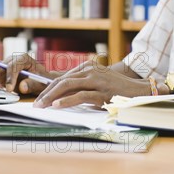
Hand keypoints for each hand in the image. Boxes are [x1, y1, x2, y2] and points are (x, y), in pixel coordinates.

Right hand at [0, 53, 54, 94]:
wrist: (40, 79)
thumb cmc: (41, 80)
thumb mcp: (40, 83)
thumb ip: (32, 84)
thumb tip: (22, 86)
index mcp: (24, 58)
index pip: (14, 66)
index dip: (10, 77)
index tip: (8, 89)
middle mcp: (12, 59)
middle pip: (0, 65)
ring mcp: (5, 64)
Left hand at [33, 61, 151, 108]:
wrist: (138, 91)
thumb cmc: (116, 89)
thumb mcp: (97, 83)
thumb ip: (81, 86)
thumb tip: (59, 97)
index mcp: (88, 67)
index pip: (62, 77)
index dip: (48, 88)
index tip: (38, 98)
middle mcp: (90, 70)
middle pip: (62, 80)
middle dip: (46, 92)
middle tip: (35, 104)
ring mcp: (96, 80)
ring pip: (68, 86)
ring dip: (51, 97)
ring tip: (41, 106)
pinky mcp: (102, 92)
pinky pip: (80, 96)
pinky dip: (66, 101)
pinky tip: (56, 106)